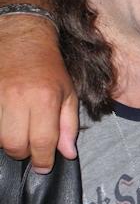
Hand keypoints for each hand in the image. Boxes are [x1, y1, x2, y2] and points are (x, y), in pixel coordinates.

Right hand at [0, 16, 78, 172]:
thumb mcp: (68, 94)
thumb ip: (68, 126)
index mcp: (44, 99)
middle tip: (30, 150)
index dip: (42, 160)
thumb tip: (67, 154)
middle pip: (14, 144)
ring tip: (18, 133)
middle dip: (23, 154)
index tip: (43, 167)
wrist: (21, 36)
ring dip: (8, 142)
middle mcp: (18, 98)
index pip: (41, 142)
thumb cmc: (49, 67)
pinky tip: (6, 123)